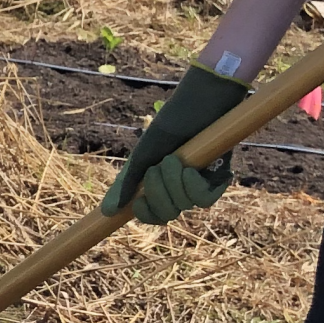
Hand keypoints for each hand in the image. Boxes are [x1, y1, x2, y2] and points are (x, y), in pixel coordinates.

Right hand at [101, 62, 249, 224]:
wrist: (195, 107)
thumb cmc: (167, 128)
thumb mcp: (142, 157)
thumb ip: (126, 185)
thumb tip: (107, 212)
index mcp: (160, 185)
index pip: (154, 215)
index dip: (146, 213)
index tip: (138, 202)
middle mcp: (179, 189)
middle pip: (167, 213)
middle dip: (158, 192)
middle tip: (157, 166)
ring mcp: (199, 185)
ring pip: (184, 205)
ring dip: (174, 182)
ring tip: (174, 158)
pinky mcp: (217, 179)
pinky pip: (204, 199)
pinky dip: (193, 185)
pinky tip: (191, 168)